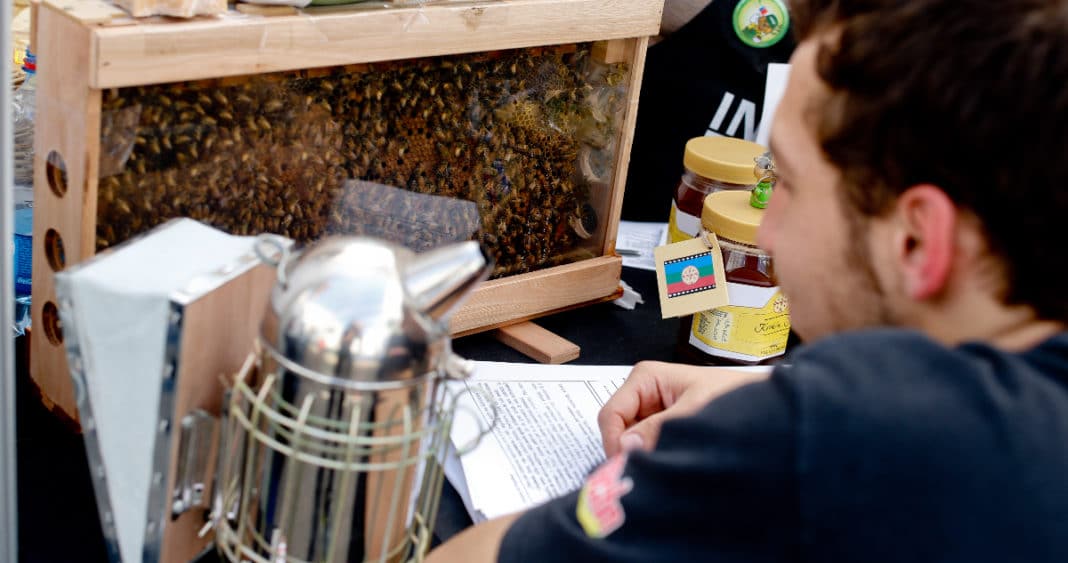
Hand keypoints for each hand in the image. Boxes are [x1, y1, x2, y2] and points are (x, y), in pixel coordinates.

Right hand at [597, 361, 769, 456]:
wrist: (766, 406)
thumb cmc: (734, 398)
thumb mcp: (695, 413)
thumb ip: (659, 430)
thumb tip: (627, 448)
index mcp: (645, 378)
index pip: (611, 415)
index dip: (615, 444)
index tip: (628, 469)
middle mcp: (644, 393)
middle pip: (618, 430)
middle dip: (630, 452)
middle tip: (646, 474)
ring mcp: (653, 411)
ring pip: (631, 442)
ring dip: (644, 457)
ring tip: (664, 468)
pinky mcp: (663, 428)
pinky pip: (647, 446)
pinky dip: (654, 458)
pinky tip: (669, 465)